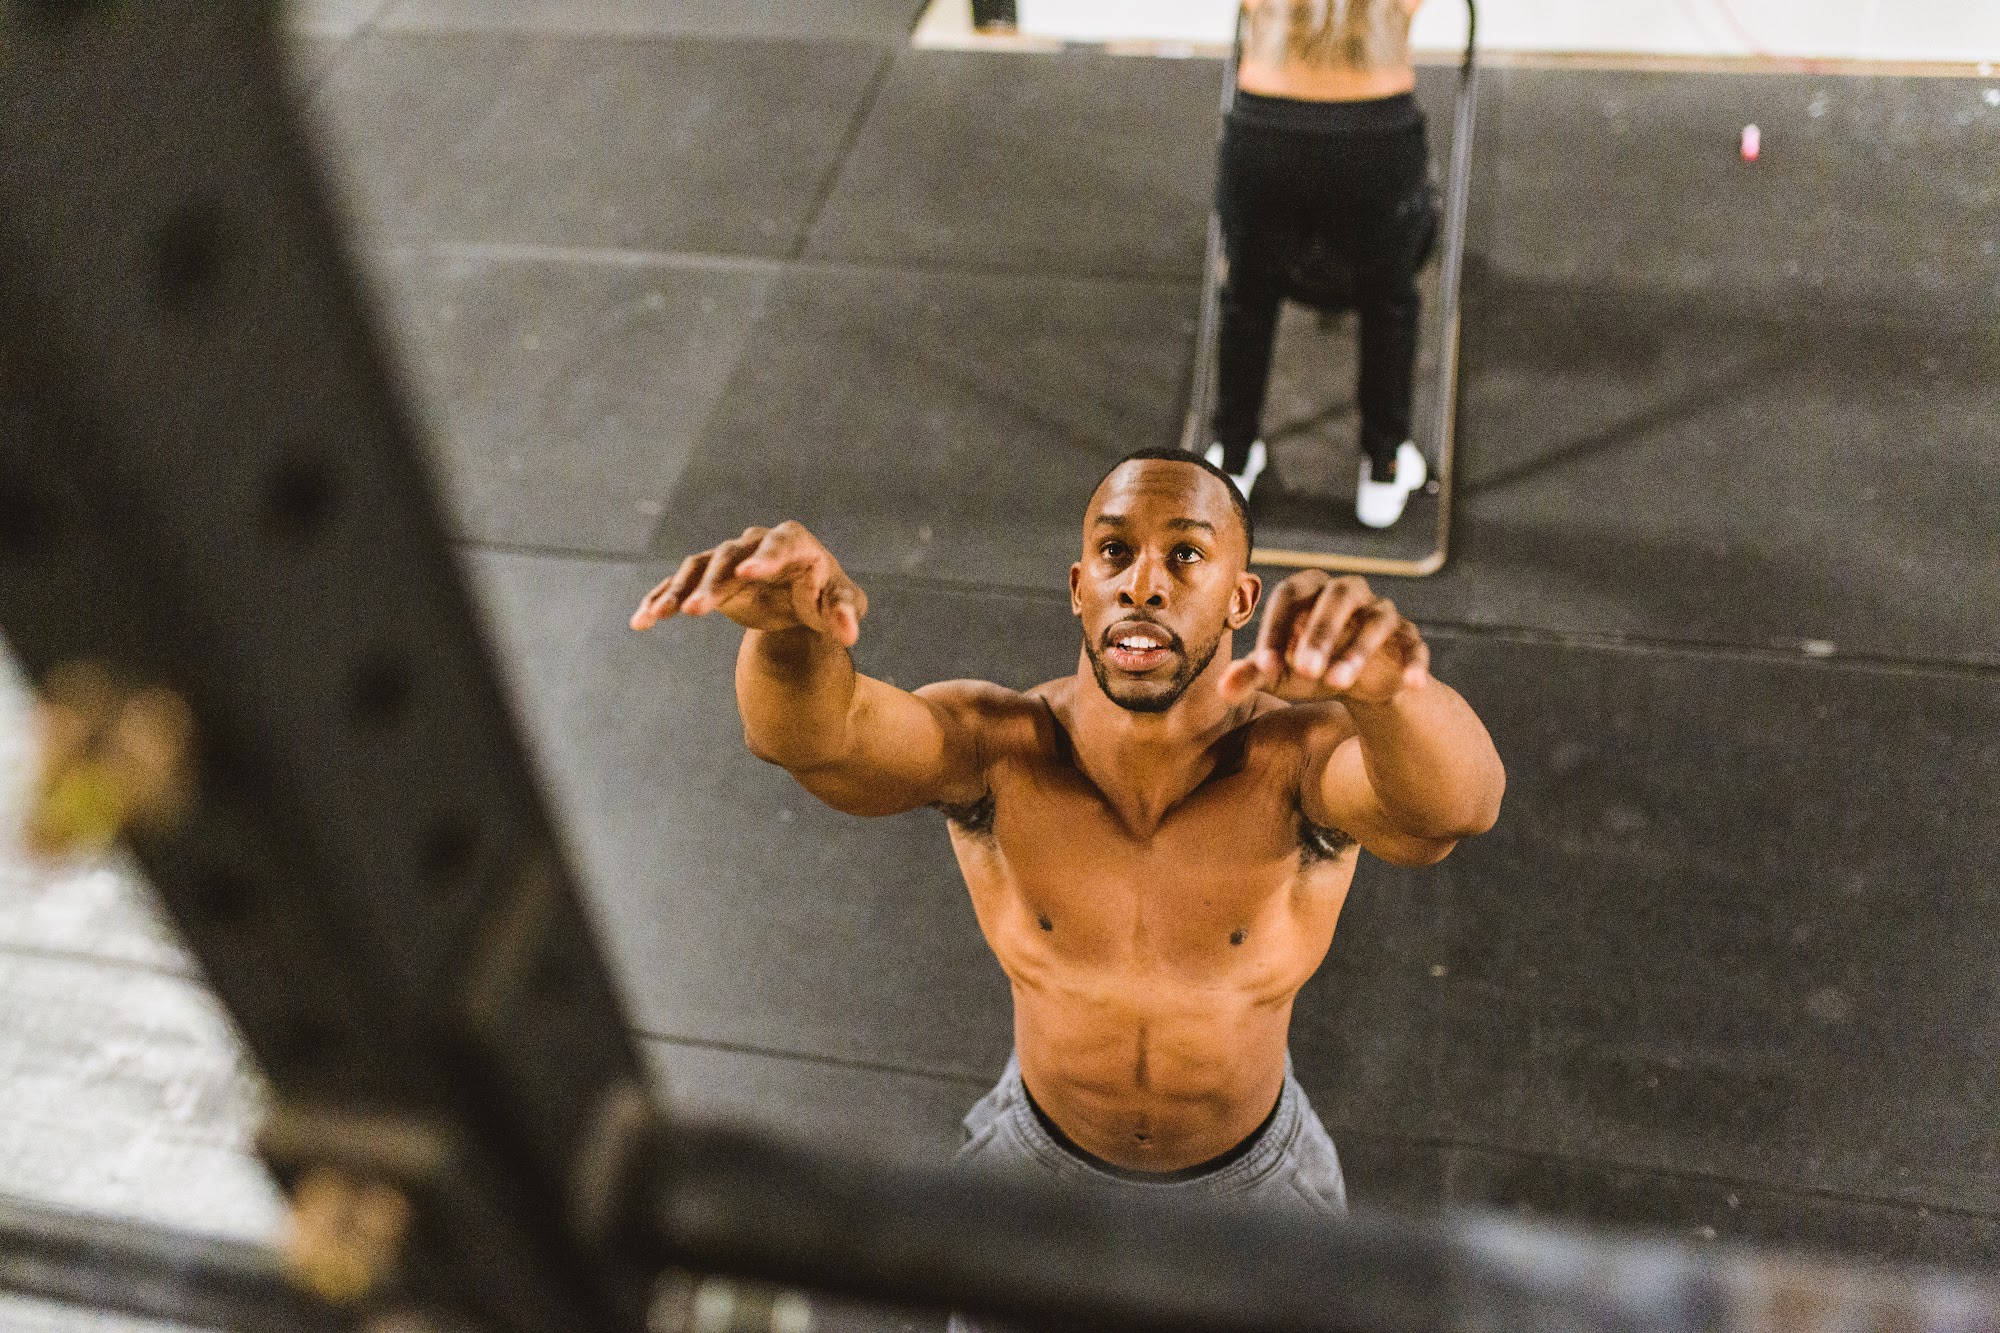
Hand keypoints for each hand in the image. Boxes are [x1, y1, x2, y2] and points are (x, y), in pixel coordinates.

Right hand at [629, 522, 866, 645]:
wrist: (802, 598)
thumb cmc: (827, 596)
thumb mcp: (843, 605)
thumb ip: (845, 614)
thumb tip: (849, 632)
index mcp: (794, 543)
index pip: (779, 545)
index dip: (765, 559)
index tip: (749, 574)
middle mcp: (755, 543)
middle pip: (729, 558)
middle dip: (712, 583)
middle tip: (697, 611)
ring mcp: (728, 558)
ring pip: (698, 568)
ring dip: (678, 591)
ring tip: (658, 617)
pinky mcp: (709, 576)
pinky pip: (680, 584)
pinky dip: (661, 599)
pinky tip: (642, 621)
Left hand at [1220, 571, 1429, 704]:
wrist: (1357, 684)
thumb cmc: (1308, 667)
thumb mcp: (1279, 673)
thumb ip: (1252, 675)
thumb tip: (1222, 689)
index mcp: (1310, 589)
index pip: (1290, 594)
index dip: (1277, 629)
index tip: (1265, 668)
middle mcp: (1349, 591)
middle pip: (1337, 596)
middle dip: (1320, 633)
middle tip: (1305, 671)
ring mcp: (1382, 611)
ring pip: (1376, 619)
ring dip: (1358, 650)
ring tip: (1338, 684)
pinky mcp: (1408, 636)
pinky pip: (1414, 644)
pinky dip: (1414, 663)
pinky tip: (1409, 686)